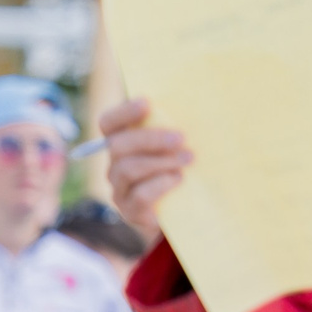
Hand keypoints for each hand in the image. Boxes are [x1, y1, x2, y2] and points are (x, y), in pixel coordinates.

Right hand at [98, 98, 188, 245]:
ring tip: (188, 159)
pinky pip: (138, 197)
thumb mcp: (180, 144)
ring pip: (127, 170)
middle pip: (118, 146)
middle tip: (180, 138)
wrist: (189, 210)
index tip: (147, 104)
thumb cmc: (186, 168)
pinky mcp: (130, 212)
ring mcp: (120, 190)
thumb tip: (202, 99)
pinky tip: (178, 180)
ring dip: (160, 161)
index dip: (123, 112)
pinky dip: (159, 185)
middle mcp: (115, 165)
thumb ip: (176, 126)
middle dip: (150, 139)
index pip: (109, 123)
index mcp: (124, 143)